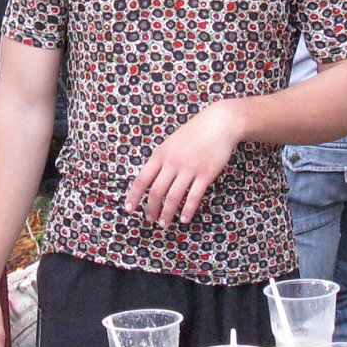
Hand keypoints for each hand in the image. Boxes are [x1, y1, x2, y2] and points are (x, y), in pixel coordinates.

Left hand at [124, 102, 239, 226]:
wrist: (218, 123)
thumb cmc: (194, 133)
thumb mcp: (171, 142)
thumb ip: (161, 159)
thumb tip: (151, 179)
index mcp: (161, 154)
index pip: (142, 179)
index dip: (133, 196)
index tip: (128, 209)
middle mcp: (172, 162)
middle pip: (156, 192)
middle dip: (151, 209)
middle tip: (150, 220)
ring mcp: (189, 168)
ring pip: (173, 197)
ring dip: (167, 214)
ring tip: (164, 223)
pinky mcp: (205, 174)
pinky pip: (193, 197)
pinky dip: (187, 210)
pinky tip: (185, 219)